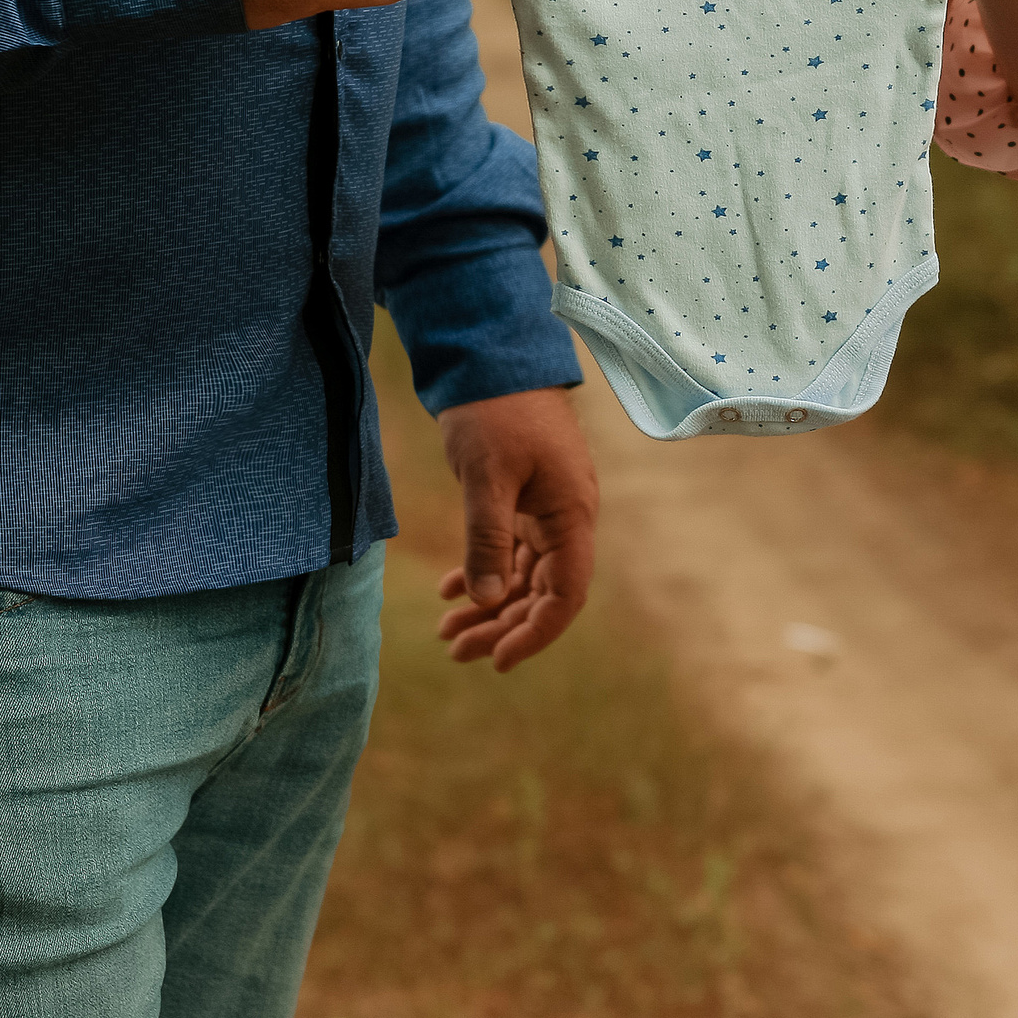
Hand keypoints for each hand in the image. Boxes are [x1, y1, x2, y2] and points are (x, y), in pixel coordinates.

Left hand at [432, 387, 598, 671]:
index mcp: (570, 516)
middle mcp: (565, 519)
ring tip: (447, 633)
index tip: (498, 661)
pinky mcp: (524, 501)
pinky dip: (482, 573)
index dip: (535, 633)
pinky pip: (510, 552)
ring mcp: (546, 511)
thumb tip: (489, 599)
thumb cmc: (494, 411)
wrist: (491, 357)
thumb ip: (488, 539)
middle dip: (501, 627)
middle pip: (542, 593)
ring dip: (488, 606)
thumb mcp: (486, 477)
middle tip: (453, 650)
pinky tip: (448, 591)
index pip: (565, 594)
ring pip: (523, 577)